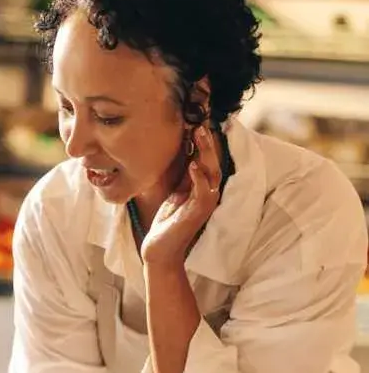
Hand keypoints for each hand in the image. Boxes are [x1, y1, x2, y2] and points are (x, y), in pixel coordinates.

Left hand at [141, 125, 221, 265]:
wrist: (160, 250)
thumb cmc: (167, 224)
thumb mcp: (175, 194)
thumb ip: (183, 178)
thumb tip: (186, 155)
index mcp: (202, 188)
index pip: (207, 160)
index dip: (204, 142)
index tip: (197, 122)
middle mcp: (207, 194)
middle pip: (212, 162)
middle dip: (207, 142)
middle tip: (200, 122)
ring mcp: (204, 203)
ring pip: (211, 173)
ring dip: (205, 153)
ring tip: (199, 134)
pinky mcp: (197, 213)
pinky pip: (203, 191)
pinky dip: (199, 177)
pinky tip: (193, 164)